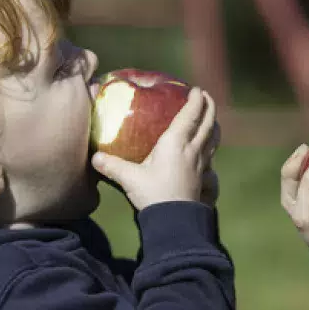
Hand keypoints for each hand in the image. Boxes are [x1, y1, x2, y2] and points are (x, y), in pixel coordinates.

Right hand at [93, 88, 217, 209]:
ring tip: (212, 121)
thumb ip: (112, 166)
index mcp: (176, 143)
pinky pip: (211, 158)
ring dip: (214, 127)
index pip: (190, 115)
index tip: (197, 89)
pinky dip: (211, 149)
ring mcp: (202, 165)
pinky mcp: (204, 179)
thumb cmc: (153, 195)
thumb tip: (94, 157)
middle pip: (208, 124)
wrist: (175, 220)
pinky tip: (207, 154)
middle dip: (210, 108)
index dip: (196, 100)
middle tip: (208, 98)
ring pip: (213, 140)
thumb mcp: (129, 179)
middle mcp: (193, 150)